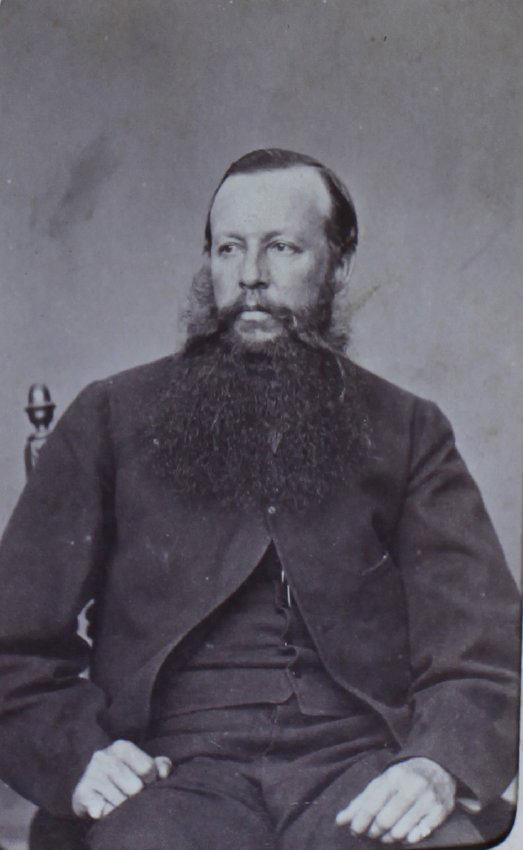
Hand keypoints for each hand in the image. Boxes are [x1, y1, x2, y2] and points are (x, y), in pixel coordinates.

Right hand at [72, 739, 172, 819]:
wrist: (91, 789)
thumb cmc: (125, 776)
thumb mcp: (143, 766)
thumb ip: (160, 766)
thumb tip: (164, 772)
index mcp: (122, 747)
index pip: (147, 768)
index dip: (151, 781)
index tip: (145, 784)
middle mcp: (104, 756)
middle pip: (135, 787)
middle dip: (137, 797)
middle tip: (131, 796)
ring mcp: (91, 773)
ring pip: (120, 801)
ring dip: (123, 807)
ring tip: (119, 802)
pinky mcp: (81, 792)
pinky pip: (101, 810)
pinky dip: (106, 813)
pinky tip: (104, 809)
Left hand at [336, 757, 455, 843]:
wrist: (438, 766)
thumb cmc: (403, 778)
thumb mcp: (381, 782)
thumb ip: (360, 802)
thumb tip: (339, 821)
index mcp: (393, 776)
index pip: (371, 805)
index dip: (359, 823)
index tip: (355, 831)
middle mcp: (411, 786)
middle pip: (384, 821)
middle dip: (374, 832)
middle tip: (372, 833)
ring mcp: (428, 799)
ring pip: (401, 831)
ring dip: (389, 838)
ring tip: (386, 835)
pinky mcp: (441, 810)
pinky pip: (421, 833)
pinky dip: (409, 838)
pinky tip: (404, 836)